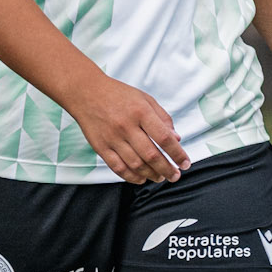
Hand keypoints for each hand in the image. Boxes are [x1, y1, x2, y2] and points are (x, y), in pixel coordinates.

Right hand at [68, 74, 189, 183]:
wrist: (86, 92)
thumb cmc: (118, 94)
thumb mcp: (145, 99)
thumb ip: (163, 118)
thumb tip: (177, 139)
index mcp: (141, 112)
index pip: (164, 138)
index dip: (177, 154)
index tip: (185, 163)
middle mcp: (127, 126)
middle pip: (151, 155)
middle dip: (167, 169)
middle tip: (175, 176)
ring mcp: (113, 138)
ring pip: (136, 165)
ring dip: (151, 175)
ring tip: (160, 177)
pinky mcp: (101, 147)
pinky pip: (118, 167)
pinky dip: (131, 177)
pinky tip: (141, 178)